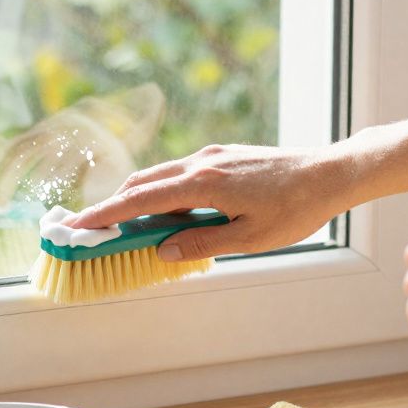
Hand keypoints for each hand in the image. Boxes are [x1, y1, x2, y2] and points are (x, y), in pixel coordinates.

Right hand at [67, 144, 354, 260]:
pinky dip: (164, 193)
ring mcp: (212, 156)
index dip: (104, 215)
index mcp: (204, 184)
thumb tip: (162, 250)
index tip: (76, 226)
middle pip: (142, 183)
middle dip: (113, 206)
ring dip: (140, 200)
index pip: (140, 200)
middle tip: (91, 230)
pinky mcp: (223, 156)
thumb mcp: (249, 238)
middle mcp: (202, 163)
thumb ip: (201, 243)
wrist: (331, 173)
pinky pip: (181, 174)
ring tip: (129, 228)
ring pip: (161, 177)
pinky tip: (170, 214)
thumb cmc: (296, 209)